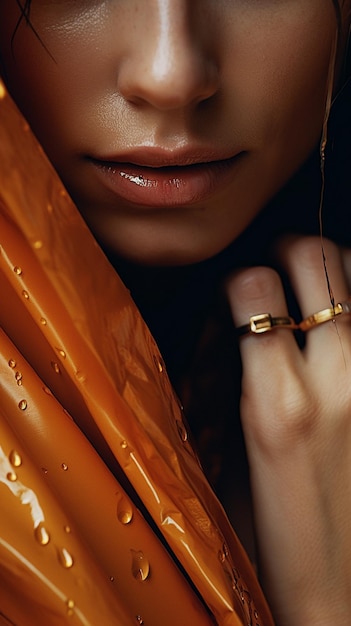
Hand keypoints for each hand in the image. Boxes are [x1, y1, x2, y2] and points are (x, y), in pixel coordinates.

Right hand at [226, 236, 350, 625]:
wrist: (341, 586)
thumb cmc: (278, 530)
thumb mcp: (240, 450)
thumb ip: (243, 374)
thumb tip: (239, 322)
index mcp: (277, 401)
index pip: (252, 285)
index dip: (240, 279)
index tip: (242, 294)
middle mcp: (336, 379)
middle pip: (315, 257)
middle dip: (288, 252)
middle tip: (280, 273)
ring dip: (334, 271)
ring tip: (320, 293)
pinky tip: (345, 326)